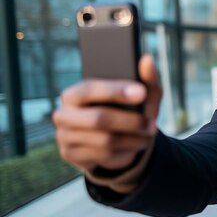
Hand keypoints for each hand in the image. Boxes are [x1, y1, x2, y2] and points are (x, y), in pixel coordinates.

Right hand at [52, 54, 161, 171]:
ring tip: (147, 135)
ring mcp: (64, 137)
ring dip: (132, 139)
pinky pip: (102, 156)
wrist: (117, 140)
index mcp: (75, 93)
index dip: (115, 91)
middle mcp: (64, 114)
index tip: (141, 93)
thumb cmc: (127, 110)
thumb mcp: (140, 95)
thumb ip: (145, 78)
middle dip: (131, 122)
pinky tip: (134, 146)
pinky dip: (124, 152)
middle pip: (99, 119)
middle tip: (151, 125)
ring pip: (104, 140)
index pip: (90, 89)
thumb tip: (147, 60)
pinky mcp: (71, 155)